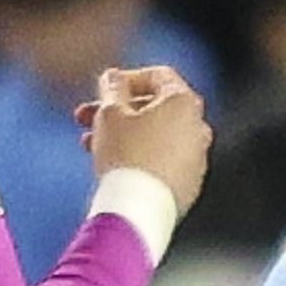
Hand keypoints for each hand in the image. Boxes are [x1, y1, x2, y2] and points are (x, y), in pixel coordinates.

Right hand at [79, 65, 213, 211]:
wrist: (139, 209)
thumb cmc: (126, 156)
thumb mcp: (109, 112)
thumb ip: (112, 88)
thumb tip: (114, 79)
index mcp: (185, 103)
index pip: (159, 76)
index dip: (127, 78)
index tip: (104, 88)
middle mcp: (199, 128)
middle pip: (156, 108)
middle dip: (118, 110)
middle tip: (87, 117)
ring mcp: (197, 158)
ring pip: (157, 136)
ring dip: (123, 134)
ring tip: (90, 143)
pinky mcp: (188, 184)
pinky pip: (163, 160)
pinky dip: (140, 156)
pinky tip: (112, 164)